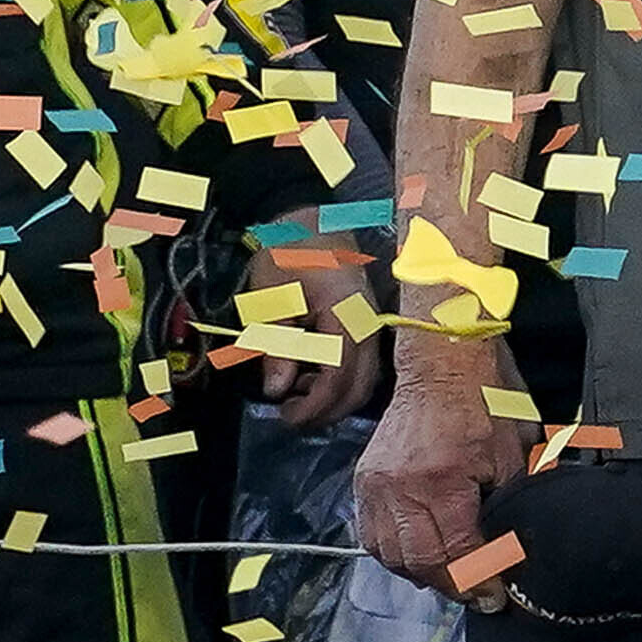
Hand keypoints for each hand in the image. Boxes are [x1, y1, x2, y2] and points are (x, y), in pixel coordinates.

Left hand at [243, 245, 382, 429]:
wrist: (309, 223)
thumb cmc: (286, 256)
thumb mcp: (270, 300)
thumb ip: (276, 347)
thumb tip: (277, 391)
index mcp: (345, 314)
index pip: (339, 375)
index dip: (314, 405)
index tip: (284, 418)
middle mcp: (368, 323)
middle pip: (362, 384)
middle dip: (328, 410)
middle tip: (290, 418)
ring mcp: (371, 324)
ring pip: (366, 377)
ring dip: (334, 397)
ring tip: (295, 396)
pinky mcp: (366, 324)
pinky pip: (363, 363)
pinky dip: (340, 380)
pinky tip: (309, 376)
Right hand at [355, 355, 531, 597]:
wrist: (442, 361)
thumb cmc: (488, 399)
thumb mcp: (515, 449)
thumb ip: (512, 501)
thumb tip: (517, 547)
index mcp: (442, 480)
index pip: (457, 552)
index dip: (479, 581)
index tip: (497, 598)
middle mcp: (400, 489)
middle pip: (419, 562)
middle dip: (452, 586)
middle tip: (479, 594)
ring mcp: (376, 486)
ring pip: (391, 555)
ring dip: (422, 573)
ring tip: (453, 578)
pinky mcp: (364, 481)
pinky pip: (374, 535)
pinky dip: (396, 553)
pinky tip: (421, 555)